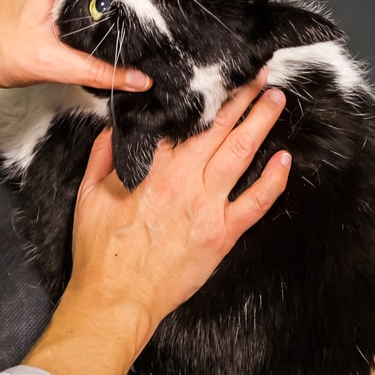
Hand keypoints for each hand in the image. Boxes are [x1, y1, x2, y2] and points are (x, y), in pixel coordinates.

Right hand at [67, 71, 290, 338]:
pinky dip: (273, 180)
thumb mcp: (89, 196)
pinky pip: (256, 202)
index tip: (214, 78)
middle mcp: (184, 181)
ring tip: (276, 99)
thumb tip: (114, 128)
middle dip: (241, 97)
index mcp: (152, 168)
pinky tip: (285, 159)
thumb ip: (103, 157)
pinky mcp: (222, 234)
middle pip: (218, 128)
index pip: (182, 122)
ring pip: (241, 154)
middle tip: (258, 75)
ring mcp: (207, 207)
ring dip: (261, 122)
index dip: (201, 97)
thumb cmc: (102, 253)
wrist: (117, 298)